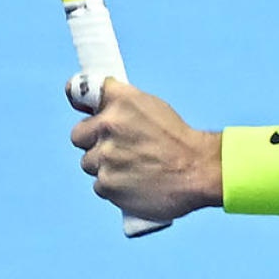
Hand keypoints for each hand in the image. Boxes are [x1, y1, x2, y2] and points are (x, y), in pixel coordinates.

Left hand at [69, 78, 221, 221]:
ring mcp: (105, 157)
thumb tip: (89, 106)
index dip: (79, 102)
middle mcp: (107, 125)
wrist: (201, 171)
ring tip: (135, 169)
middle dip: (94, 142)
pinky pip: (99, 186)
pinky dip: (115, 187)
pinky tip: (136, 183)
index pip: (77, 91)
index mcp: (119, 101)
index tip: (84, 108)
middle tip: (120, 149)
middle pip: (78, 136)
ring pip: (89, 163)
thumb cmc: (179, 140)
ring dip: (105, 166)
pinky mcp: (107, 184)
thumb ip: (119, 104)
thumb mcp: (151, 106)